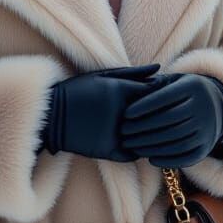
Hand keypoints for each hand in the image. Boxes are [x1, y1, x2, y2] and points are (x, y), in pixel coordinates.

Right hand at [38, 64, 160, 161]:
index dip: (163, 94)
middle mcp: (119, 112)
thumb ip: (132, 73)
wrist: (50, 116)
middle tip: (172, 114)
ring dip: (155, 135)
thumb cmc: (77, 91)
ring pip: (147, 137)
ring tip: (161, 131)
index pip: (154, 92)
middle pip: (154, 115)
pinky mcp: (108, 151)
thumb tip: (158, 68)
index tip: (168, 95)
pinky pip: (134, 154)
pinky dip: (141, 151)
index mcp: (119, 91)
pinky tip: (144, 146)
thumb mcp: (102, 76)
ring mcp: (114, 133)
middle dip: (164, 114)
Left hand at [120, 73, 222, 167]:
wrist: (216, 106)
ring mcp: (208, 128)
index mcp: (194, 87)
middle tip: (124, 132)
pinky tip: (151, 159)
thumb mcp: (174, 81)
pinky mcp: (207, 146)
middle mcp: (204, 107)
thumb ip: (156, 83)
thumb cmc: (184, 92)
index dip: (144, 106)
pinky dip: (168, 160)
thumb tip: (135, 88)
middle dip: (143, 127)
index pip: (165, 98)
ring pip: (177, 141)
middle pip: (169, 120)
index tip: (126, 114)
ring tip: (133, 146)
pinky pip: (187, 157)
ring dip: (152, 146)